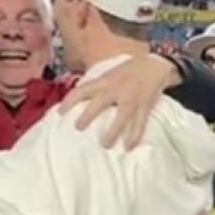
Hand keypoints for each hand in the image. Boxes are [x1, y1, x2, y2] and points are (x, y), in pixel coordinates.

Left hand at [59, 55, 181, 149]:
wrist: (155, 66)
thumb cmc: (128, 71)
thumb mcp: (109, 74)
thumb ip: (96, 85)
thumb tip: (77, 97)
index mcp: (104, 81)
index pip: (82, 90)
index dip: (70, 101)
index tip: (59, 113)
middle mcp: (116, 90)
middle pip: (99, 103)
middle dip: (88, 116)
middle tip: (78, 128)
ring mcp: (131, 99)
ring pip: (121, 117)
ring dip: (113, 132)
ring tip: (105, 145)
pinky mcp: (144, 107)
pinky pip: (139, 124)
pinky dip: (134, 136)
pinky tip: (128, 147)